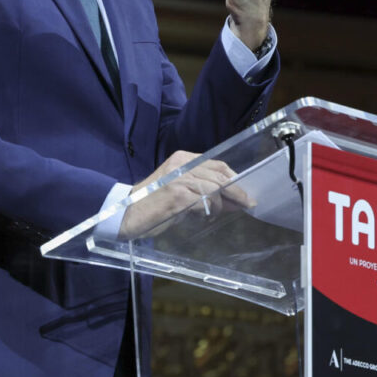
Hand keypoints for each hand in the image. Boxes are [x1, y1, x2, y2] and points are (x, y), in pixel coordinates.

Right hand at [118, 150, 251, 239]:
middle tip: (247, 203)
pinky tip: (204, 216)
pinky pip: (204, 202)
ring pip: (214, 188)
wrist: (128, 213)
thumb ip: (205, 191)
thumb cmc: (155, 203)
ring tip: (216, 214)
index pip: (217, 164)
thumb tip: (234, 200)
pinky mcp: (178, 195)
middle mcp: (182, 164)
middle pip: (220, 175)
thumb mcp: (182, 191)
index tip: (245, 191)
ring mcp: (180, 178)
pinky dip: (209, 210)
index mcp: (183, 159)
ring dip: (221, 205)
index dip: (234, 178)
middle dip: (237, 191)